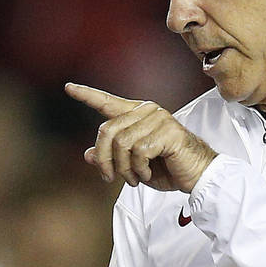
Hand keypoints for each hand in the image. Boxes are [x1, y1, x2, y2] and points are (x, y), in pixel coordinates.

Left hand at [66, 82, 217, 191]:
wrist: (197, 176)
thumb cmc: (166, 168)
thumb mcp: (132, 166)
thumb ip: (111, 157)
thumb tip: (88, 155)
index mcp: (137, 115)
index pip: (107, 102)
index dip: (87, 95)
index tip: (69, 87)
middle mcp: (147, 111)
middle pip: (107, 131)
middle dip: (104, 160)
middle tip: (109, 177)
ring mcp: (158, 119)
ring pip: (121, 144)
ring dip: (124, 169)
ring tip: (134, 179)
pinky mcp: (168, 132)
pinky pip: (139, 152)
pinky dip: (139, 169)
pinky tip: (146, 175)